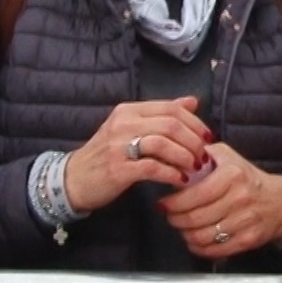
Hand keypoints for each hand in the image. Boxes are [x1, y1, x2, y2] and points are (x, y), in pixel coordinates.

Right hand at [64, 98, 211, 213]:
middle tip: (204, 156)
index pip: (171, 108)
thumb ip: (161, 115)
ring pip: (164, 143)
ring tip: (194, 168)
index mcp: (129, 110)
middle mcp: (123, 123)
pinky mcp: (118, 169)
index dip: (195, 123)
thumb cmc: (107, 154)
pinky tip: (180, 180)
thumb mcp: (131, 128)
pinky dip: (171, 174)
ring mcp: (119, 146)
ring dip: (185, 157)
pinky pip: (153, 168)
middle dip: (194, 141)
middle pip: (171, 124)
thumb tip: (192, 102)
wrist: (73, 179)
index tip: (208, 137)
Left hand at [157, 145, 281, 259]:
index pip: (194, 194)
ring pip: (202, 236)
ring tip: (182, 227)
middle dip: (175, 219)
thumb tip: (173, 159)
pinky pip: (214, 250)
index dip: (173, 202)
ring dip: (185, 234)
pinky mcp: (247, 240)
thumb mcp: (227, 157)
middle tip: (170, 215)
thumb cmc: (247, 179)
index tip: (164, 203)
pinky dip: (198, 247)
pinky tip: (195, 239)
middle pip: (194, 218)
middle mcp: (240, 198)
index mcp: (232, 174)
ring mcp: (245, 221)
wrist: (279, 201)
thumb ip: (201, 155)